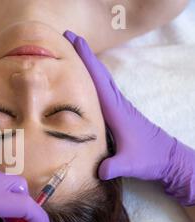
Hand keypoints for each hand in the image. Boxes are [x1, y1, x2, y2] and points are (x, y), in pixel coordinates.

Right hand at [64, 30, 194, 205]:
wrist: (168, 158)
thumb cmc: (150, 158)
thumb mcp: (130, 164)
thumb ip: (113, 166)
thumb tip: (98, 170)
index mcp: (116, 110)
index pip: (98, 80)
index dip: (85, 59)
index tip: (73, 40)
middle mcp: (117, 103)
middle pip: (98, 73)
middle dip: (83, 53)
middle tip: (66, 37)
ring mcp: (118, 106)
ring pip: (100, 79)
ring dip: (87, 64)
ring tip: (69, 53)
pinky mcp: (118, 113)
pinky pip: (102, 89)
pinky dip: (92, 78)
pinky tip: (82, 81)